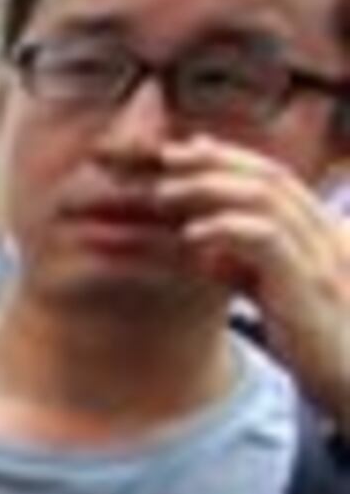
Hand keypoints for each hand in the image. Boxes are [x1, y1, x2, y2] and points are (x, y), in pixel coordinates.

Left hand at [158, 136, 349, 425]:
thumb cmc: (313, 344)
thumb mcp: (274, 299)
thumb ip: (247, 271)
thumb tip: (207, 254)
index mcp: (320, 233)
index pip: (278, 179)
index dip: (232, 159)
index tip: (187, 150)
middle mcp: (327, 236)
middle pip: (272, 178)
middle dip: (218, 161)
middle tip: (168, 155)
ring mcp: (322, 257)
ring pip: (269, 200)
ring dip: (212, 189)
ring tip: (166, 193)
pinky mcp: (308, 285)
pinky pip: (268, 240)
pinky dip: (227, 229)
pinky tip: (192, 234)